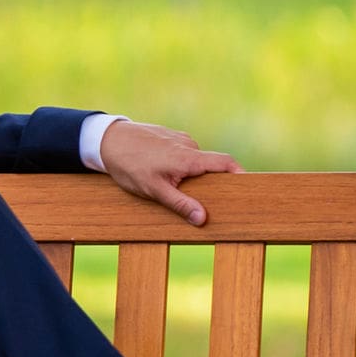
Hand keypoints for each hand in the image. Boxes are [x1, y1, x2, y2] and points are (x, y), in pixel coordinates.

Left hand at [98, 120, 240, 225]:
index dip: (240, 175)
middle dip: (210, 182)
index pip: (225, 163)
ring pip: (195, 161)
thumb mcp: (154, 191)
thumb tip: (203, 218)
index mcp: (189, 158)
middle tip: (205, 200)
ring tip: (172, 186)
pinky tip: (162, 173)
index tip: (248, 189)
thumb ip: (180, 204)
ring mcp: (180, 139)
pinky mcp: (170, 137)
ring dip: (191, 175)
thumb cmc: (129, 165)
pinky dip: (181, 165)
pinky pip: (183, 154)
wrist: (106, 140)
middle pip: (211, 165)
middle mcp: (189, 145)